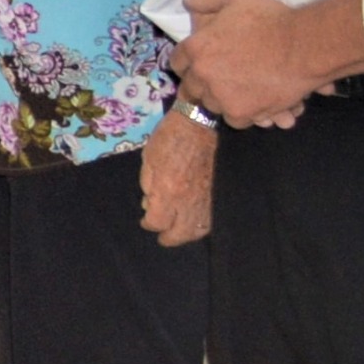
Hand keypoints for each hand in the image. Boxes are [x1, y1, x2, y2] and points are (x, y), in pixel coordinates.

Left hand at [139, 115, 216, 244]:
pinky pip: (210, 221)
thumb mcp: (148, 159)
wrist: (199, 125)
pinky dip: (200, 228)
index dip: (149, 224)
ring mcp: (206, 199)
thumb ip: (147, 185)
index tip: (145, 220)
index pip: (158, 222)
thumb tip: (149, 206)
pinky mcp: (217, 196)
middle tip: (162, 236)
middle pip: (179, 233)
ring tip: (177, 233)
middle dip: (168, 238)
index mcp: (168, 190)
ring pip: (197, 230)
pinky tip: (193, 225)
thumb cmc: (169, 138)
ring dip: (185, 236)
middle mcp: (188, 200)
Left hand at [171, 0, 339, 128]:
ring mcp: (220, 97)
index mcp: (196, 48)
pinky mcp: (241, 114)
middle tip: (222, 80)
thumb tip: (188, 3)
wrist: (304, 47)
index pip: (177, 62)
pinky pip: (233, 120)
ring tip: (240, 90)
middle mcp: (202, 75)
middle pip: (192, 88)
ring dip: (222, 99)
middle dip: (203, 84)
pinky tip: (253, 101)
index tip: (199, 63)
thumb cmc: (271, 18)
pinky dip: (242, 113)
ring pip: (212, 105)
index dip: (188, 63)